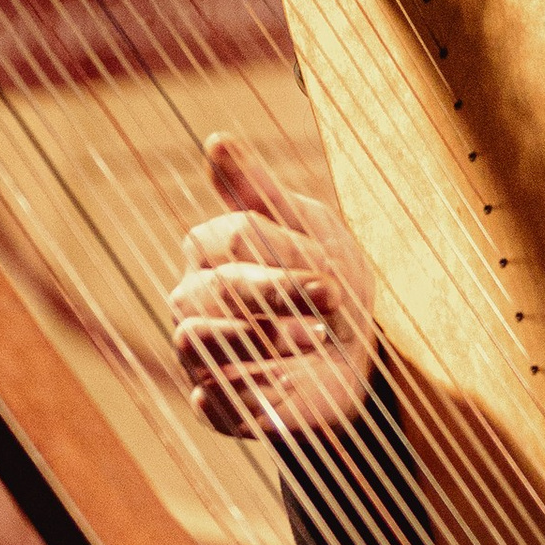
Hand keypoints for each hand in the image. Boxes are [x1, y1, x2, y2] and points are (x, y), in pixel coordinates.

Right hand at [170, 135, 377, 437]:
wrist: (352, 352)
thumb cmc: (326, 277)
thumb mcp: (310, 227)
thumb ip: (261, 191)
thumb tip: (215, 139)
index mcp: (210, 248)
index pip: (236, 236)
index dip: (288, 251)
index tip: (331, 268)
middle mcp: (191, 298)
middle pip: (221, 287)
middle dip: (281, 292)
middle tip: (330, 298)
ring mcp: (198, 353)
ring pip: (198, 340)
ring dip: (262, 340)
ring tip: (310, 342)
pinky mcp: (215, 405)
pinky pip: (211, 404)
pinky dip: (242, 398)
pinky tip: (281, 389)